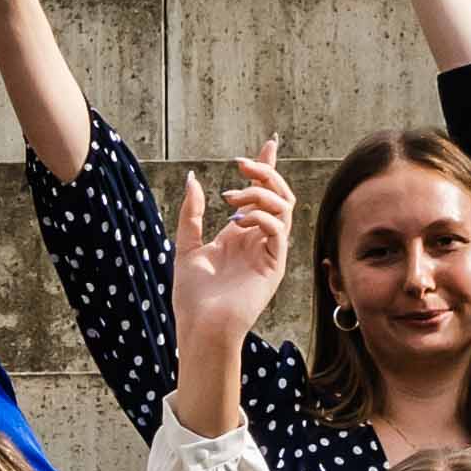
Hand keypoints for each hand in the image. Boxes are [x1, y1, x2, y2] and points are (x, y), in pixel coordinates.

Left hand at [168, 142, 293, 349]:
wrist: (200, 327)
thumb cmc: (193, 296)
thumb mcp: (187, 246)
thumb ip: (192, 213)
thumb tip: (193, 178)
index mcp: (241, 234)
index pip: (261, 194)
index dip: (266, 168)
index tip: (270, 143)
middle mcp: (258, 240)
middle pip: (278, 195)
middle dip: (264, 173)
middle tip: (240, 165)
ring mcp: (269, 252)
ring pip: (283, 207)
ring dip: (260, 194)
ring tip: (231, 199)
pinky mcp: (274, 265)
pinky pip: (279, 230)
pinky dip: (261, 218)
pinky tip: (238, 222)